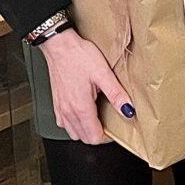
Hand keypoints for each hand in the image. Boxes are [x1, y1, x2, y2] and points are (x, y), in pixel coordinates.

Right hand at [39, 27, 135, 143]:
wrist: (59, 46)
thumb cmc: (78, 56)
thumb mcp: (103, 73)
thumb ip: (116, 94)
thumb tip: (128, 110)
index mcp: (81, 108)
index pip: (94, 137)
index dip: (107, 137)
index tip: (116, 129)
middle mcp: (68, 112)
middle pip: (84, 138)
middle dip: (98, 135)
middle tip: (109, 123)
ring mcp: (60, 109)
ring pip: (73, 133)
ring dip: (86, 131)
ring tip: (98, 118)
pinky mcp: (56, 103)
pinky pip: (64, 124)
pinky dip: (74, 124)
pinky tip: (83, 112)